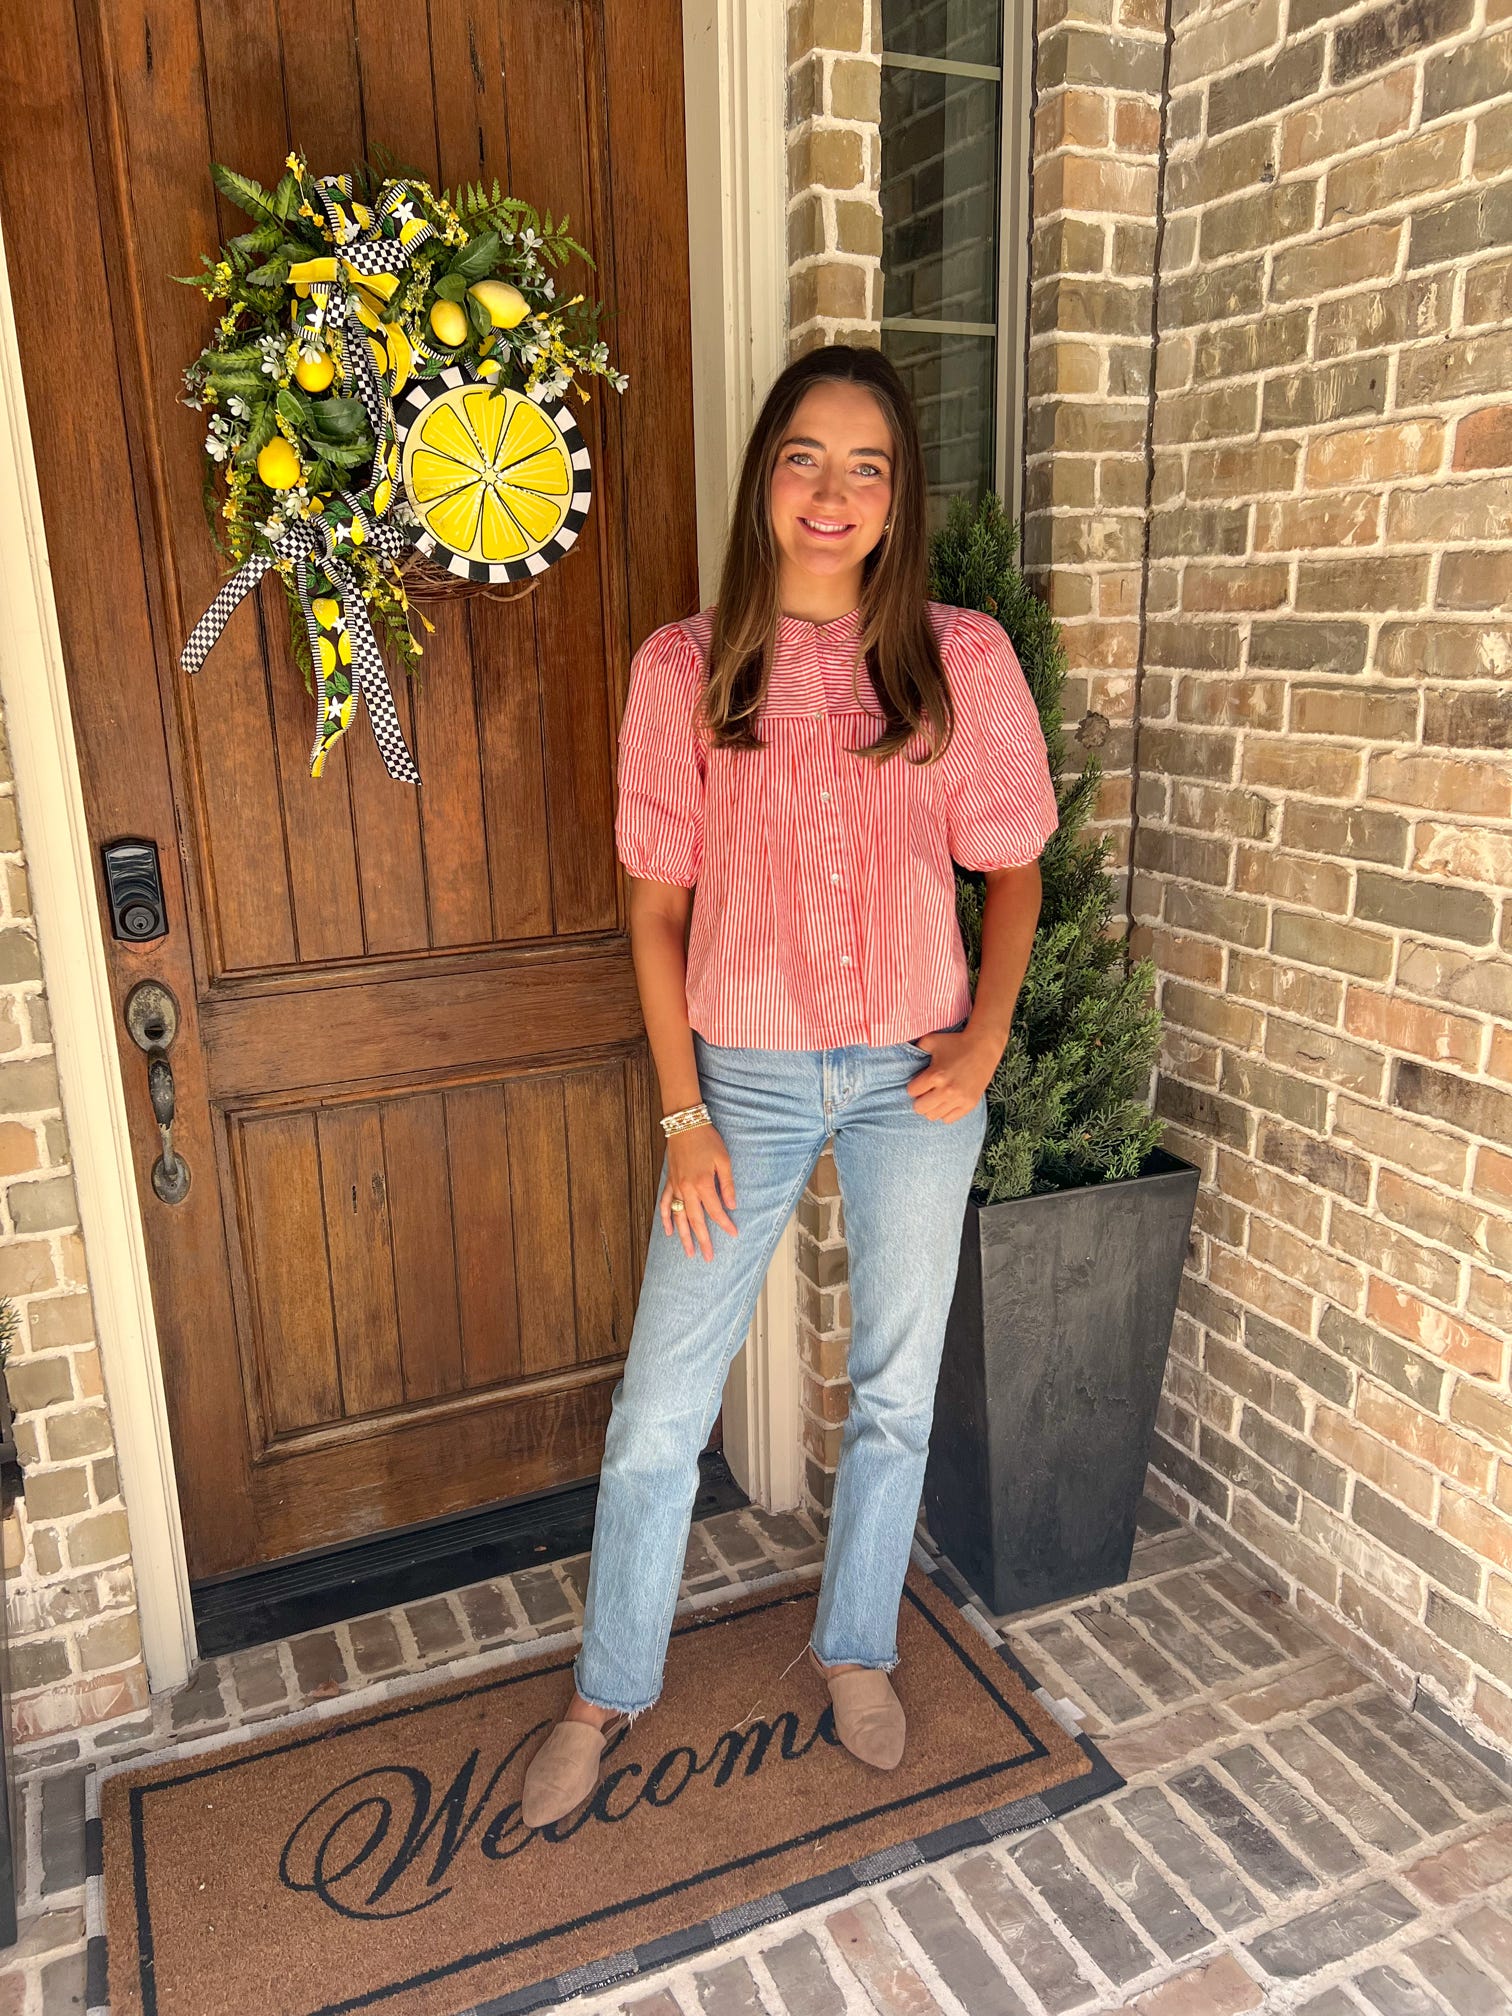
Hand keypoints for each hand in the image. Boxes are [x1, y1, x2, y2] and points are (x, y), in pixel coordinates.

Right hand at [660, 1123, 737, 1260]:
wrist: (685, 1125)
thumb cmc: (707, 1140)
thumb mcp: (724, 1160)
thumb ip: (727, 1185)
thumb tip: (732, 1205)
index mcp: (703, 1184)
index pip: (716, 1211)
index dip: (725, 1224)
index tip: (733, 1234)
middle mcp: (688, 1189)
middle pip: (696, 1220)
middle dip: (703, 1240)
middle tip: (708, 1257)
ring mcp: (676, 1187)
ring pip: (679, 1217)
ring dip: (683, 1236)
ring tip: (689, 1252)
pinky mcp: (670, 1182)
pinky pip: (665, 1204)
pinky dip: (666, 1218)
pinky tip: (668, 1232)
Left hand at [906, 1024, 1000, 1122]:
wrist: (984, 1047)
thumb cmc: (956, 1042)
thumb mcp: (932, 1040)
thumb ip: (916, 1047)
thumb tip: (904, 1052)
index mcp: (935, 1075)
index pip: (912, 1091)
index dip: (914, 1086)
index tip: (920, 1081)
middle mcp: (947, 1090)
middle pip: (920, 1108)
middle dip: (919, 1099)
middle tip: (926, 1091)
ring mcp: (959, 1099)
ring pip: (933, 1116)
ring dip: (931, 1107)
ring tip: (936, 1097)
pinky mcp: (969, 1104)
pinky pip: (948, 1119)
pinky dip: (945, 1112)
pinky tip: (947, 1102)